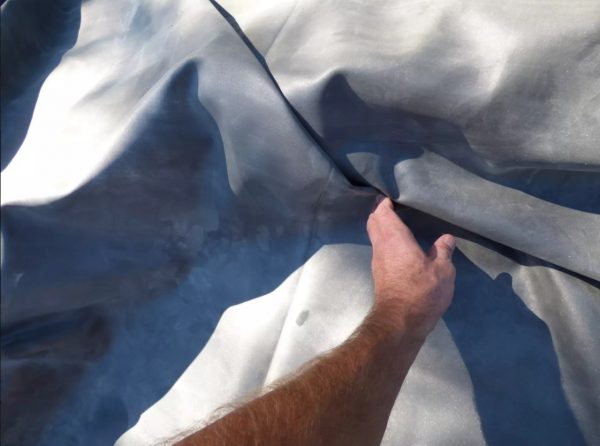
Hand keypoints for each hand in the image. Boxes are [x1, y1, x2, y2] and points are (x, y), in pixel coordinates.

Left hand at [367, 196, 455, 339]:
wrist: (400, 322)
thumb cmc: (421, 292)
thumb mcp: (442, 270)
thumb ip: (443, 251)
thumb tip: (446, 238)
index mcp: (394, 238)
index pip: (382, 213)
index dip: (384, 202)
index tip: (391, 196)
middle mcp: (381, 247)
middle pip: (373, 222)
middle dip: (379, 212)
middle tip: (392, 206)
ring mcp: (377, 261)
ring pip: (375, 236)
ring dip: (381, 227)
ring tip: (396, 223)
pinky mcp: (379, 274)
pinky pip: (379, 249)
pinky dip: (385, 242)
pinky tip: (398, 246)